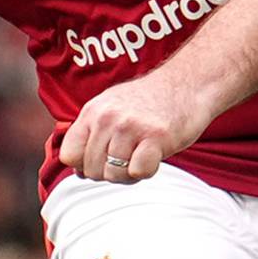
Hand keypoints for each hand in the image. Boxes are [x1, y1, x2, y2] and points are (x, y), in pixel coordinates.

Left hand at [60, 70, 212, 182]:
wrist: (188, 83)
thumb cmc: (151, 101)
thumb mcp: (111, 106)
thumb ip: (92, 133)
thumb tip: (77, 170)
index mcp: (93, 111)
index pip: (69, 155)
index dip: (84, 165)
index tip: (103, 160)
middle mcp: (108, 118)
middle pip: (91, 170)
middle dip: (109, 173)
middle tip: (129, 158)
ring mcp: (131, 127)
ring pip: (113, 175)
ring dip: (129, 175)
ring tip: (142, 156)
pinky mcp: (156, 137)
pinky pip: (138, 172)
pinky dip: (146, 172)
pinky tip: (154, 157)